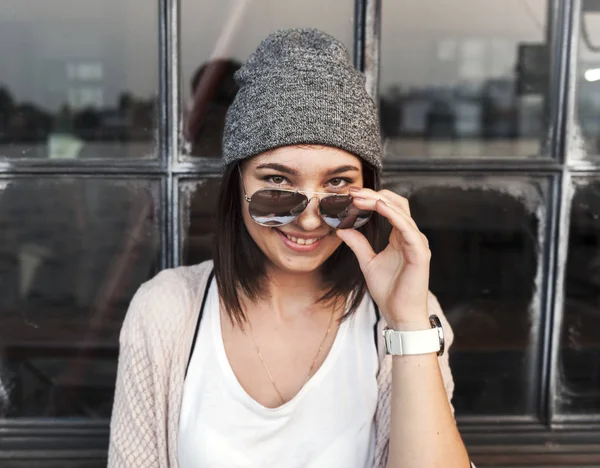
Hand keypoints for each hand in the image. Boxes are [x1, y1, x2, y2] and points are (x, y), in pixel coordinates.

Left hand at [336, 188, 430, 329]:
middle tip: (353, 192)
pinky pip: (407, 228)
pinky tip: (378, 207)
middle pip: (397, 203)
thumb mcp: (367, 262)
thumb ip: (358, 243)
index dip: (371, 198)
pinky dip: (393, 215)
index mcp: (400, 237)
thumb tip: (341, 228)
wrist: (400, 314)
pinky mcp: (420, 253)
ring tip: (360, 197)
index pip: (389, 207)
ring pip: (401, 211)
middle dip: (374, 194)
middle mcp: (411, 236)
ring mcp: (417, 243)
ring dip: (380, 201)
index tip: (351, 195)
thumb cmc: (389, 290)